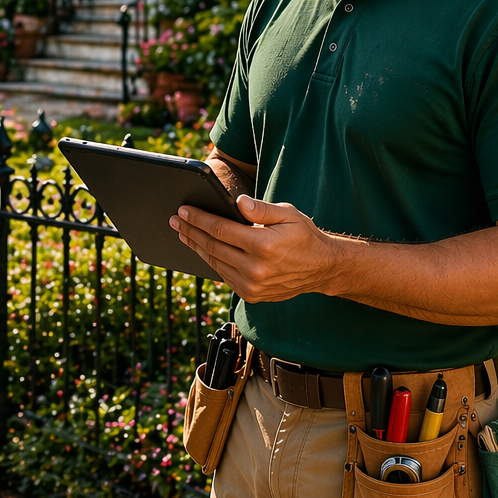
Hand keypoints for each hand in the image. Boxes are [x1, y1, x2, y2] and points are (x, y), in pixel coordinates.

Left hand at [169, 197, 344, 299]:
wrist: (322, 269)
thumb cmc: (304, 237)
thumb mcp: (288, 214)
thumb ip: (261, 209)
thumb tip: (238, 202)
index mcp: (263, 245)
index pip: (220, 229)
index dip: (198, 219)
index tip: (183, 211)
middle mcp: (256, 268)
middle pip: (212, 246)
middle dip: (190, 231)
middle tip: (174, 221)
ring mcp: (252, 285)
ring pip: (214, 263)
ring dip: (196, 247)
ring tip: (183, 233)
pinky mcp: (251, 295)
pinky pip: (224, 276)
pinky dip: (211, 261)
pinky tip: (202, 249)